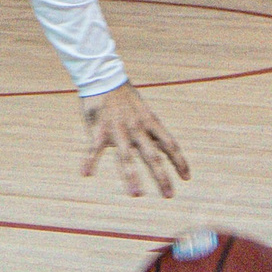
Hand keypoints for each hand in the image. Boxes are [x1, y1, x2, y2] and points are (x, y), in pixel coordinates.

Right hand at [81, 84, 190, 199]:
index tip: (186, 178)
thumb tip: (164, 147)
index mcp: (149, 122)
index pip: (169, 144)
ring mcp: (118, 129)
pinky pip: (94, 148)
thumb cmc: (125, 97)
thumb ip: (152, 130)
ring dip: (131, 176)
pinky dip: (89, 161)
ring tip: (136, 194)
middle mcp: (136, 128)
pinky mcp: (99, 128)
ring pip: (126, 157)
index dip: (179, 161)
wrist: (104, 77)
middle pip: (152, 156)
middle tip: (169, 195)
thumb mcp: (144, 111)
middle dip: (161, 176)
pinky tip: (85, 173)